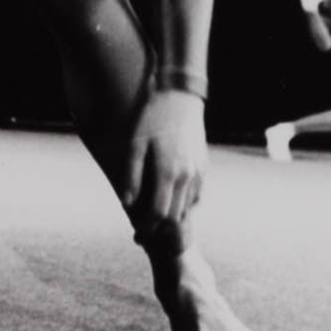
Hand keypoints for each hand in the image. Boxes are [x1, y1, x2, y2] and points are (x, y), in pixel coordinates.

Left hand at [122, 89, 207, 231]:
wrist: (179, 97)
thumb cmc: (151, 118)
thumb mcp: (134, 144)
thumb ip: (131, 175)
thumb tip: (127, 203)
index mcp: (168, 172)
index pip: (160, 214)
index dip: (148, 228)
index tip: (137, 232)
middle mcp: (187, 176)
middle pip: (175, 217)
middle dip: (160, 229)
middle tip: (144, 231)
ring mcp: (198, 172)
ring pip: (188, 209)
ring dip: (173, 219)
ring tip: (155, 219)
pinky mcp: (204, 166)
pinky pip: (197, 196)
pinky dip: (184, 205)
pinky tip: (170, 201)